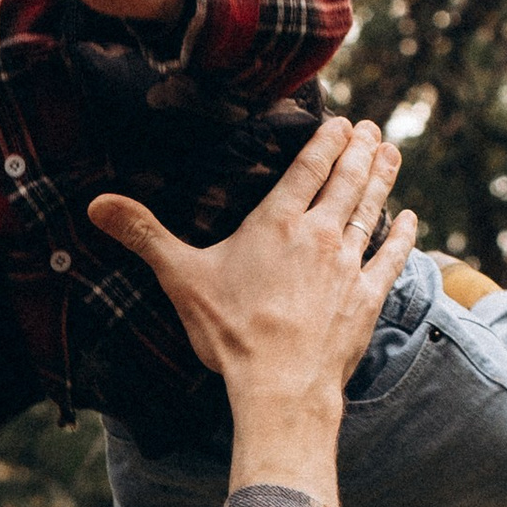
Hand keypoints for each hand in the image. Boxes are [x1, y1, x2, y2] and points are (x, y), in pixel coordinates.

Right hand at [89, 122, 412, 506]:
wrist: (281, 385)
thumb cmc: (231, 332)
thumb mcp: (181, 279)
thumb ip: (144, 236)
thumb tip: (97, 204)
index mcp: (277, 222)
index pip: (308, 168)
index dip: (326, 141)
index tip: (341, 122)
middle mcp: (319, 234)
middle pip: (346, 180)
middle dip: (360, 149)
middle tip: (371, 127)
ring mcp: (348, 265)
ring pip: (371, 209)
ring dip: (383, 177)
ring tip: (391, 151)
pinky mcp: (368, 297)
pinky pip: (390, 256)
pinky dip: (402, 234)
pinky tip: (409, 218)